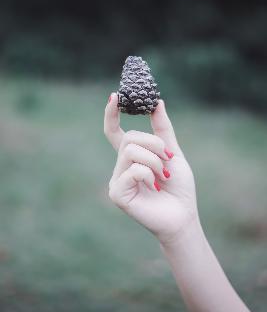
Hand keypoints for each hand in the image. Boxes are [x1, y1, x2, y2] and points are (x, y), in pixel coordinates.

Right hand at [104, 93, 198, 244]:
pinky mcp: (117, 193)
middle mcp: (121, 167)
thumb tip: (157, 102)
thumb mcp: (173, 152)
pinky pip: (132, 170)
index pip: (114, 132)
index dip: (111, 114)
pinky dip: (149, 174)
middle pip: (128, 138)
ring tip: (163, 177)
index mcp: (132, 157)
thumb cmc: (179, 187)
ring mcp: (117, 180)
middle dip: (153, 144)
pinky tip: (156, 188)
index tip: (115, 96)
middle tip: (168, 159)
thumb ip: (162, 130)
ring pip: (130, 151)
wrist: (183, 215)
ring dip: (154, 161)